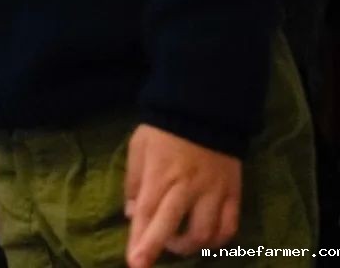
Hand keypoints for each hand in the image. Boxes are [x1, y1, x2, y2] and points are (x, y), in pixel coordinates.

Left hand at [124, 124, 240, 267]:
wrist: (204, 110)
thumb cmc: (164, 130)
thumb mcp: (139, 146)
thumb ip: (134, 180)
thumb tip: (130, 212)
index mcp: (160, 174)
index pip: (146, 213)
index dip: (140, 239)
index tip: (134, 262)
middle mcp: (187, 187)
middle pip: (173, 226)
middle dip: (157, 248)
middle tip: (144, 265)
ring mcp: (213, 192)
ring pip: (205, 233)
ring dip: (189, 246)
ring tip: (177, 244)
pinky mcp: (233, 193)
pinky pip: (229, 226)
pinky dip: (218, 240)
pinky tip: (206, 240)